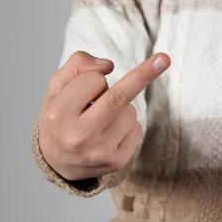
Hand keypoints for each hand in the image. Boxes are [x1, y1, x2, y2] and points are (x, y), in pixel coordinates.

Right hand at [37, 51, 170, 180]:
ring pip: (130, 111)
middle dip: (144, 74)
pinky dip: (128, 125)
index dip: (95, 77)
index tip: (94, 79)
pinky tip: (109, 134)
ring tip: (101, 119)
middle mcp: (79, 136)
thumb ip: (78, 65)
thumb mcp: (57, 88)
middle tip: (164, 58)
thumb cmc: (60, 118)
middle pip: (119, 97)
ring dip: (121, 107)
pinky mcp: (117, 161)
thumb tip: (108, 65)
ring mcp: (100, 151)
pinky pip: (137, 128)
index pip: (94, 80)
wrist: (59, 163)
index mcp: (59, 114)